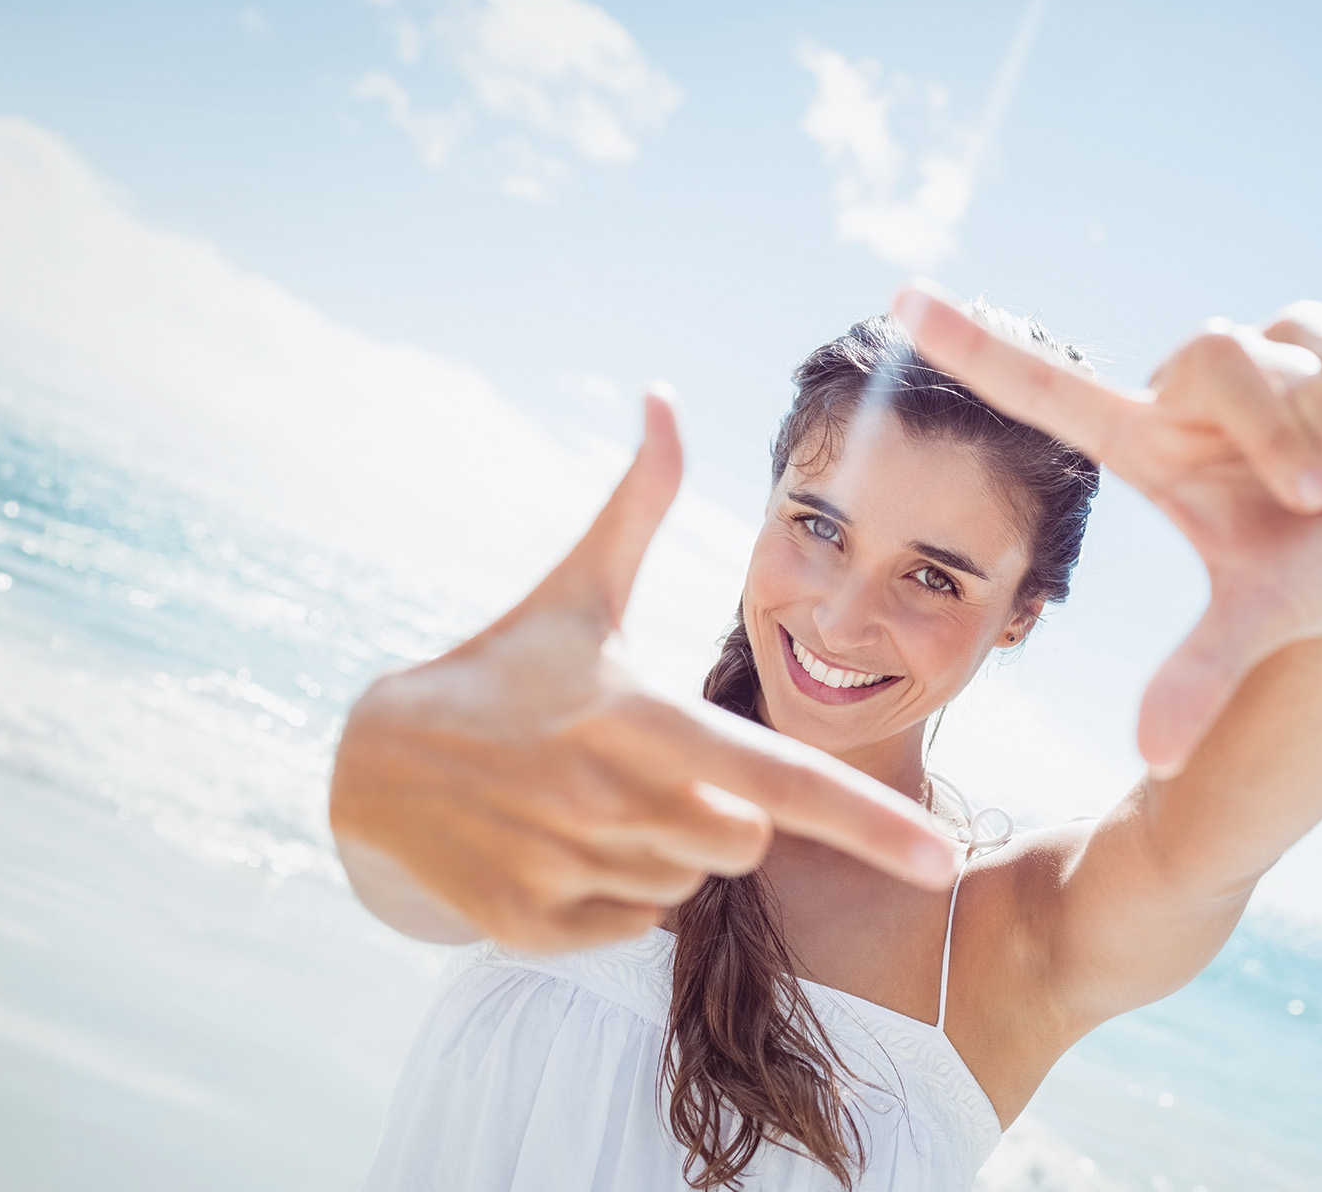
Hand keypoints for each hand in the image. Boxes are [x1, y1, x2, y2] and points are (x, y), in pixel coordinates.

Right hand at [330, 388, 958, 952]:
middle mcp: (608, 800)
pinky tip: (567, 844)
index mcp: (637, 719)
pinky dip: (619, 893)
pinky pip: (635, 925)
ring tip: (600, 799)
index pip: (779, 780)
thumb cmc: (504, 668)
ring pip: (690, 883)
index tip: (943, 862)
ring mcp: (567, 868)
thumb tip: (664, 396)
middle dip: (725, 808)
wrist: (377, 762)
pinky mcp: (531, 925)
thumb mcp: (576, 589)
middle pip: (747, 839)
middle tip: (652, 766)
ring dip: (670, 849)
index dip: (869, 822)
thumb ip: (639, 501)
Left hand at [896, 286, 1321, 776]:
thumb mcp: (1254, 619)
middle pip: (1211, 353)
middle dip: (1277, 436)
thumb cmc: (1304, 578)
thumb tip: (1159, 756)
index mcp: (1142, 442)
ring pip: (1281, 355)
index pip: (1041, 384)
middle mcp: (1183, 393)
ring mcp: (1249, 358)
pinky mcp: (1314, 336)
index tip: (900, 299)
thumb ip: (1199, 675)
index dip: (972, 346)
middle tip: (1315, 502)